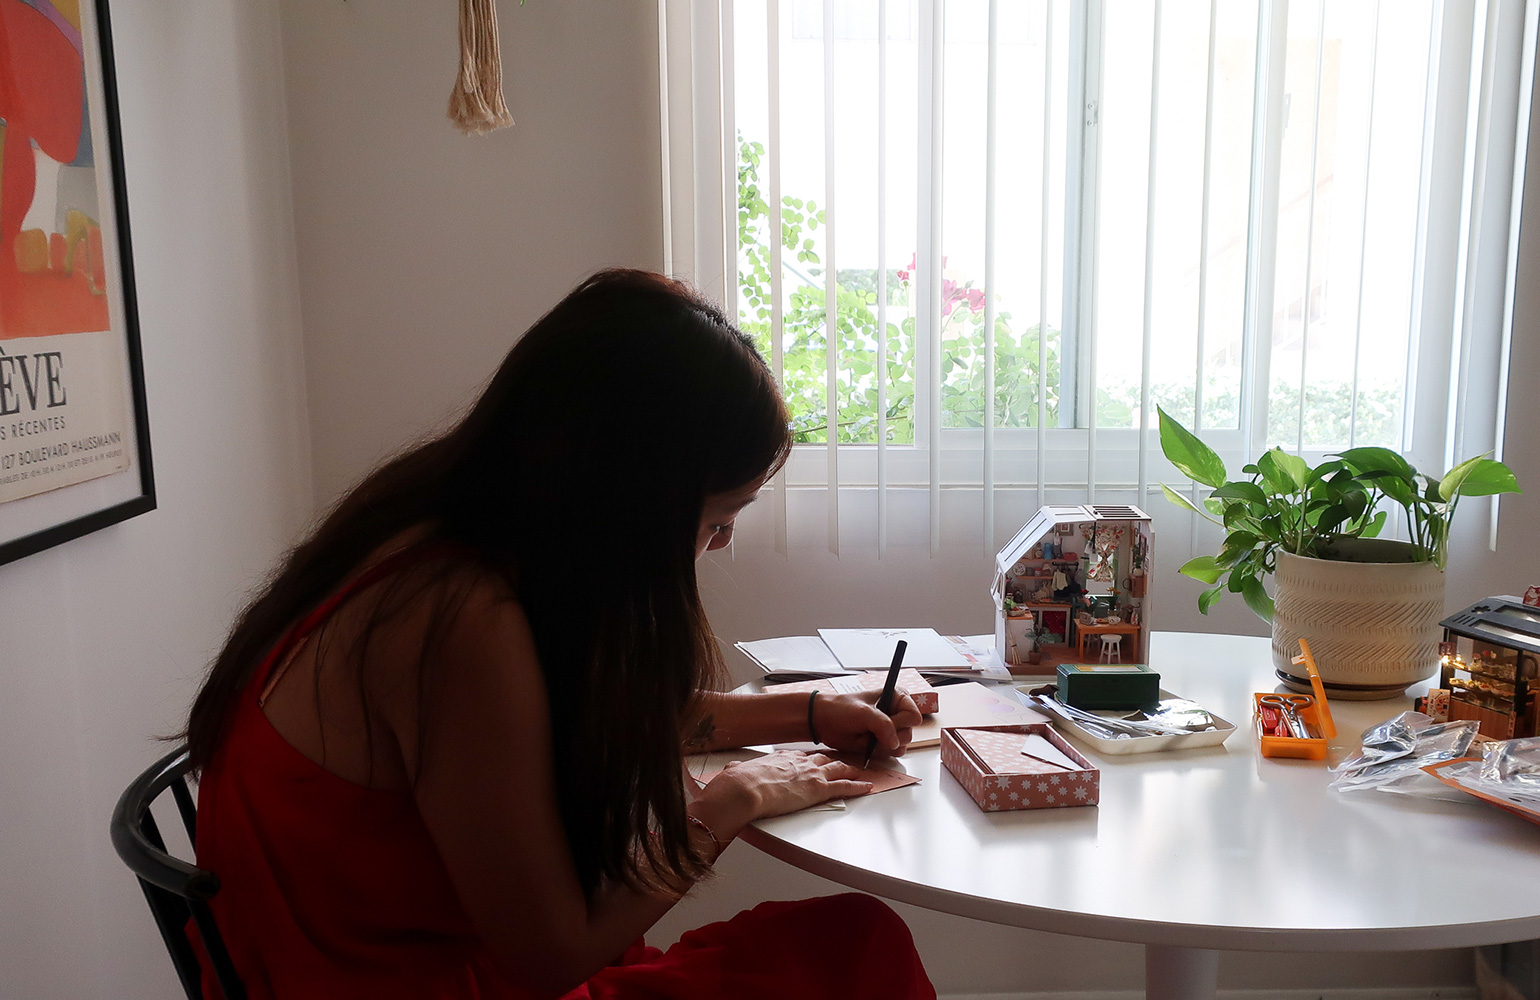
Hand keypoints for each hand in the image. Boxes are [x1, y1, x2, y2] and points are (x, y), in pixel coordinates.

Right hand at [705, 750, 874, 821]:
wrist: (745, 788)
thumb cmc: (739, 783)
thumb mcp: (737, 771)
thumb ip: (737, 770)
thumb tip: (732, 770)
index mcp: (782, 757)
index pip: (801, 756)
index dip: (810, 759)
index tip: (815, 759)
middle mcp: (800, 762)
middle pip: (823, 759)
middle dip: (834, 761)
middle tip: (843, 762)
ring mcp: (811, 775)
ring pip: (838, 769)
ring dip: (850, 770)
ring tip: (860, 771)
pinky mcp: (819, 789)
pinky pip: (845, 787)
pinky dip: (858, 787)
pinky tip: (867, 787)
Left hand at [812, 690, 921, 758]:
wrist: (824, 722)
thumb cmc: (841, 709)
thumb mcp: (863, 713)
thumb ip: (883, 725)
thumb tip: (895, 743)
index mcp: (897, 697)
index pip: (914, 715)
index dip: (901, 721)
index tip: (886, 720)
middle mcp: (897, 713)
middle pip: (909, 733)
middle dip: (890, 735)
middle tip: (872, 729)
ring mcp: (891, 730)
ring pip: (903, 745)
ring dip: (884, 745)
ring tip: (868, 736)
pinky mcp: (884, 743)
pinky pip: (892, 753)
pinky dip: (880, 752)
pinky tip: (867, 744)